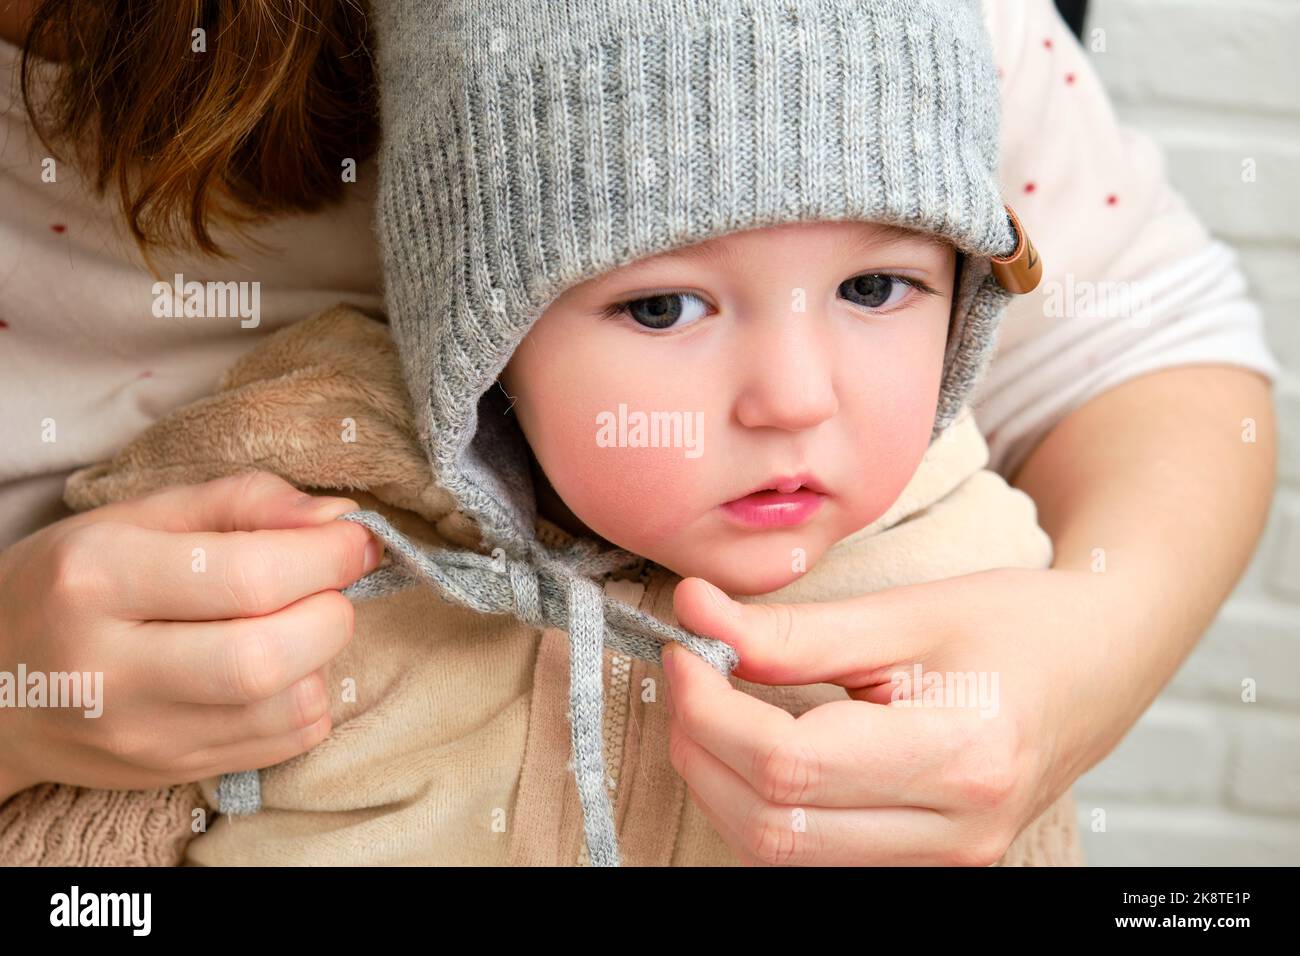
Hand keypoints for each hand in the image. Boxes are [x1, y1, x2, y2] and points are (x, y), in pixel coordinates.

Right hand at [0, 471, 382, 801]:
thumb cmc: (76, 582)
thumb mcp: (140, 517)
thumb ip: (244, 503)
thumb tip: (340, 518)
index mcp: (98, 578)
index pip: (247, 576)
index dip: (328, 557)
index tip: (358, 540)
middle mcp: (110, 667)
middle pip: (268, 655)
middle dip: (331, 613)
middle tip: (330, 586)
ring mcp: (138, 733)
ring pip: (286, 707)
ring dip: (323, 659)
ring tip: (295, 626)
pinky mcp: (169, 770)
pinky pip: (286, 744)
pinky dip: (308, 700)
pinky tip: (280, 671)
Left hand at [663, 567, 1120, 865]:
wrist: (1094, 666)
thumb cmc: (1015, 628)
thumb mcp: (906, 613)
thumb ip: (794, 630)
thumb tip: (694, 613)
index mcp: (962, 759)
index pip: (790, 762)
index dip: (711, 709)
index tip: (686, 651)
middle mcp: (956, 835)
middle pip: (773, 825)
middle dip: (701, 746)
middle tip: (688, 675)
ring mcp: (944, 866)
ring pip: (780, 854)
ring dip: (721, 782)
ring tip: (715, 707)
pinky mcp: (926, 869)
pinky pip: (810, 858)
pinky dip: (761, 806)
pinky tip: (755, 750)